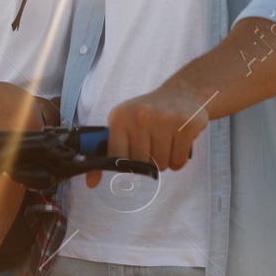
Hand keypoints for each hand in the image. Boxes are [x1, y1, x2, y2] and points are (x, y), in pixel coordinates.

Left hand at [87, 80, 214, 186]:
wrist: (182, 93)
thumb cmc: (147, 114)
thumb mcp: (122, 125)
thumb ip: (104, 153)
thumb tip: (90, 182)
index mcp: (120, 117)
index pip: (116, 157)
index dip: (125, 162)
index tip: (132, 156)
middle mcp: (140, 116)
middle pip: (141, 164)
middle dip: (148, 162)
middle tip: (153, 145)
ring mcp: (164, 119)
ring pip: (161, 165)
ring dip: (164, 161)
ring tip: (166, 143)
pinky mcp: (185, 125)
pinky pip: (178, 162)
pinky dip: (178, 160)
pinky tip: (177, 144)